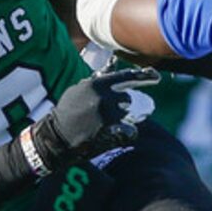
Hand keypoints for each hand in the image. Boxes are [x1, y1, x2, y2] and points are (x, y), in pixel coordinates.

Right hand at [26, 69, 153, 173]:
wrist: (54, 137)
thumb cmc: (66, 113)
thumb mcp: (78, 91)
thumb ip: (96, 83)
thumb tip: (111, 72)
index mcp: (96, 84)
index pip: (125, 77)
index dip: (143, 76)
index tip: (157, 76)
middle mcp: (104, 97)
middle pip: (128, 100)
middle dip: (121, 108)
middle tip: (106, 115)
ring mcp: (107, 115)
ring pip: (128, 116)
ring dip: (120, 121)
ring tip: (103, 127)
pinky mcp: (109, 132)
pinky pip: (130, 132)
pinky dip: (125, 135)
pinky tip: (113, 136)